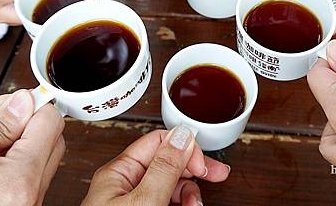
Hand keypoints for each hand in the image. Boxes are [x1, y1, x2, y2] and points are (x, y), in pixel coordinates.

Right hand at [0, 90, 65, 205]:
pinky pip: (19, 184)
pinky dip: (4, 166)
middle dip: (25, 125)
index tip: (12, 102)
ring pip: (35, 165)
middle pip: (50, 146)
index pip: (51, 126)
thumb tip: (24, 104)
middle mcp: (25, 204)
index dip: (32, 105)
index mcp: (16, 185)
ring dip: (11, 145)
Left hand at [81, 125, 230, 205]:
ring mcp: (134, 205)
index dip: (184, 148)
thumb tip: (182, 137)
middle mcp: (126, 187)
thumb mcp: (142, 202)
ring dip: (189, 196)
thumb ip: (163, 169)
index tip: (202, 165)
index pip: (158, 143)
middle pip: (169, 165)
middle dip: (193, 173)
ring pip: (173, 188)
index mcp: (119, 173)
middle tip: (217, 176)